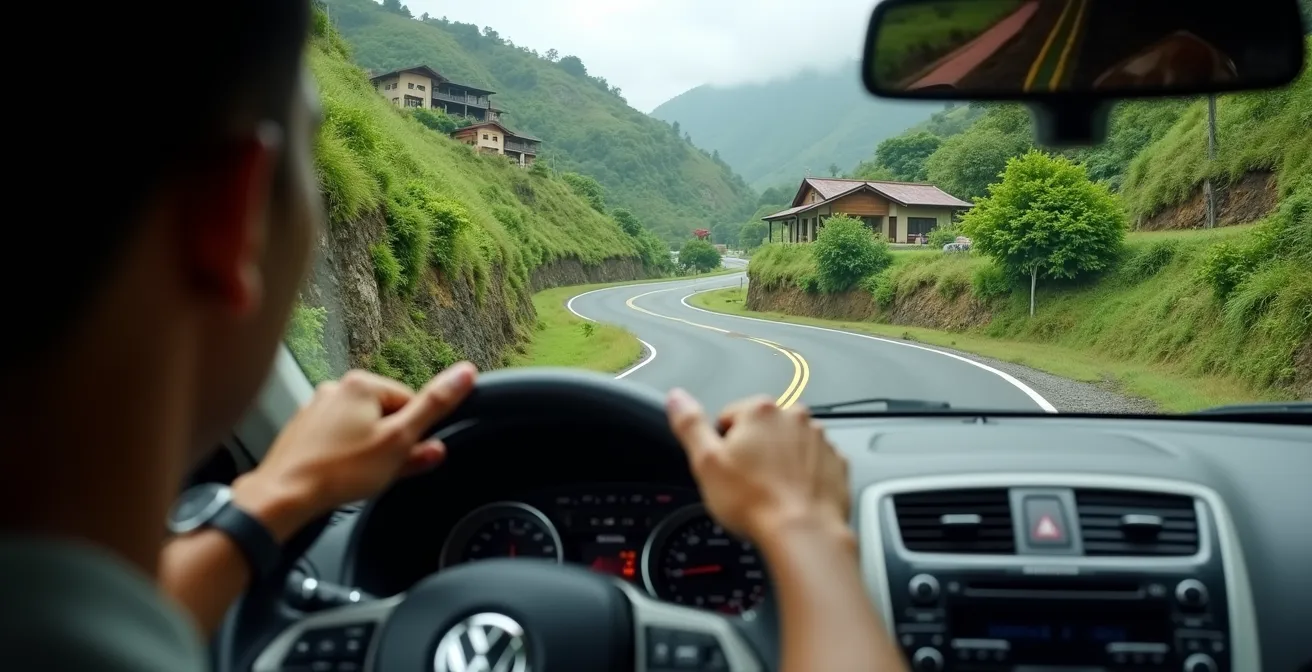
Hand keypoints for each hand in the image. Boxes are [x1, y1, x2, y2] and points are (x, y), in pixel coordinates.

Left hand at [232, 363, 476, 540]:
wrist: (283, 497)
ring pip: (361, 430)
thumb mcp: (399, 440)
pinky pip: (338, 441)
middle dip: (390, 444)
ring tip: (356, 476)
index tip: (402, 455)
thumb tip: (465, 373)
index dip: (413, 435)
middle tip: (380, 470)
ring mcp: (316, 409)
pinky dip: (344, 457)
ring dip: (368, 452)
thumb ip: (434, 406)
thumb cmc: (339, 472)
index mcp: (362, 384)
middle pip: (386, 416)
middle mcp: (336, 389)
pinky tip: (339, 476)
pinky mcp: (303, 431)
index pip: (411, 403)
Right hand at [665, 390, 849, 541]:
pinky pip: (814, 463)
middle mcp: (794, 417)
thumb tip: (677, 398)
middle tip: (747, 483)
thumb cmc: (756, 502)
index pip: (729, 417)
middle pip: (762, 429)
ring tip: (771, 492)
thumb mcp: (706, 462)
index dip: (723, 446)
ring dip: (780, 462)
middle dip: (753, 451)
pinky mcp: (836, 462)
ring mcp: (819, 439)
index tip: (727, 468)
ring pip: (789, 445)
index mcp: (760, 411)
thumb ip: (690, 424)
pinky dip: (804, 475)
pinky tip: (793, 496)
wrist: (804, 533)